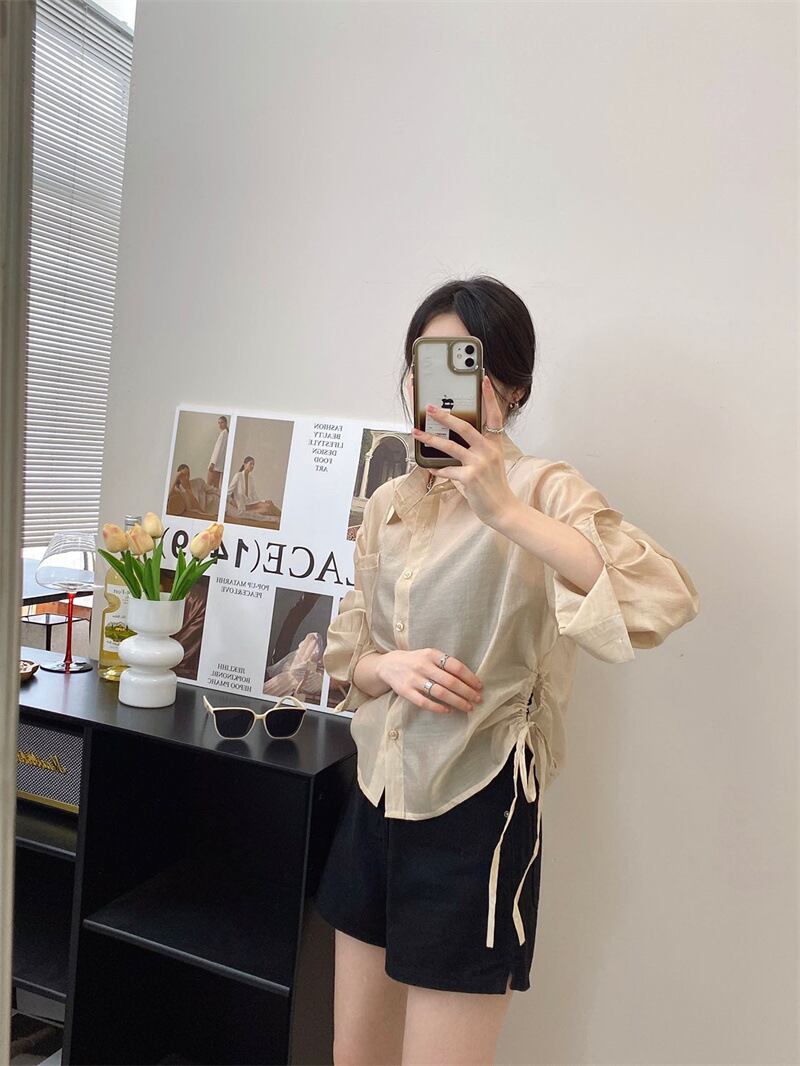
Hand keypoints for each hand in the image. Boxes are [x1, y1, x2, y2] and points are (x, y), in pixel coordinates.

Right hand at [375, 648, 482, 714]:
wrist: (388, 665)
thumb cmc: (416, 661)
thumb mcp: (429, 655)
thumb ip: (445, 664)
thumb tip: (469, 679)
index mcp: (431, 654)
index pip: (455, 666)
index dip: (470, 677)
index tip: (479, 686)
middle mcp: (423, 666)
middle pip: (450, 681)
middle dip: (467, 692)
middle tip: (478, 699)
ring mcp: (413, 679)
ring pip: (440, 693)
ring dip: (457, 701)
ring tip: (468, 707)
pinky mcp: (406, 691)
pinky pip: (425, 702)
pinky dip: (438, 708)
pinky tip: (448, 711)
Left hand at [411, 373, 517, 526]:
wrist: (503, 509)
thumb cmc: (494, 486)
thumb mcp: (491, 462)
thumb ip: (477, 450)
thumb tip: (452, 441)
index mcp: (494, 444)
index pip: (494, 415)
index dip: (490, 397)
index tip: (485, 380)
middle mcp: (488, 450)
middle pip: (465, 426)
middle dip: (445, 415)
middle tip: (429, 407)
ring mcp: (479, 463)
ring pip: (450, 446)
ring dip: (430, 439)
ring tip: (416, 432)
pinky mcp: (469, 477)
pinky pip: (447, 470)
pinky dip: (438, 469)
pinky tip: (432, 469)